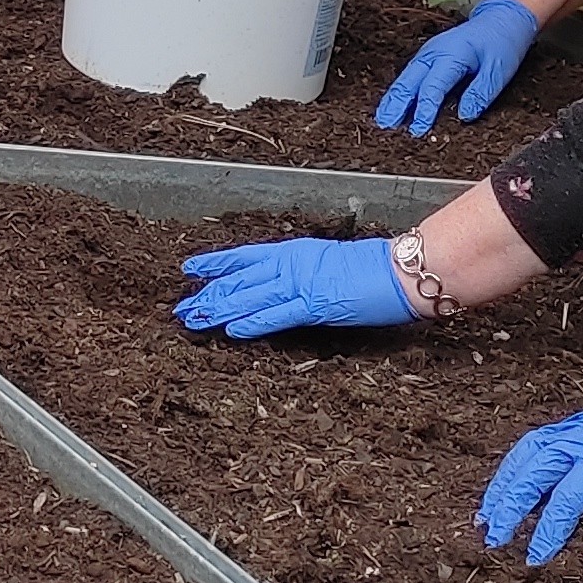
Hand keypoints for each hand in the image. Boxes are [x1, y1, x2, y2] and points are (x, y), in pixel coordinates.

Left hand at [175, 235, 415, 335]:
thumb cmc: (376, 268)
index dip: (216, 263)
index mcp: (295, 253)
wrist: (401, 270)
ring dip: (219, 309)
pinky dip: (252, 321)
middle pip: (240, 280)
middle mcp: (291, 264)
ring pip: (250, 296)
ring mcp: (301, 283)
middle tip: (181, 307)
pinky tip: (231, 329)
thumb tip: (294, 286)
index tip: (192, 268)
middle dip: (208, 294)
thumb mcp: (333, 264)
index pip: (245, 257)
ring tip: (193, 318)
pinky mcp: (314, 304)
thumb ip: (309, 273)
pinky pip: (276, 314)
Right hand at [377, 0, 539, 133]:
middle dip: (396, 105)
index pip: (432, 87)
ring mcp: (428, 53)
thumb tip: (464, 116)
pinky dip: (398, 91)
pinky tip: (391, 105)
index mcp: (452, 55)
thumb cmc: (502, 44)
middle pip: (409, 82)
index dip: (423, 110)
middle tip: (384, 128)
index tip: (417, 131)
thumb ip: (481, 93)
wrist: (501, 19)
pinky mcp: (427, 56)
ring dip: (392, 100)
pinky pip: (409, 75)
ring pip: (404, 79)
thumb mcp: (499, 70)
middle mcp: (434, 53)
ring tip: (380, 121)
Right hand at [478, 352, 582, 563]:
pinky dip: (516, 464)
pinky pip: (537, 442)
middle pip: (534, 470)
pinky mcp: (579, 426)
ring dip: (504, 483)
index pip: (566, 496)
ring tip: (486, 514)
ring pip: (528, 453)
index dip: (548, 530)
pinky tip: (508, 483)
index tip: (535, 558)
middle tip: (493, 538)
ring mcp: (579, 427)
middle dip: (509, 505)